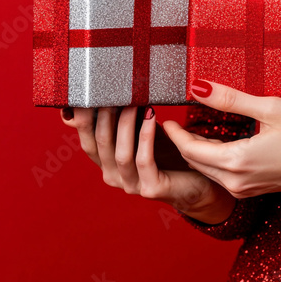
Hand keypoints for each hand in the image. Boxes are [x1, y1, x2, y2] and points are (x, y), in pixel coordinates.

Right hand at [61, 106, 235, 223]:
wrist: (197, 180)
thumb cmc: (166, 152)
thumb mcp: (139, 132)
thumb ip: (120, 119)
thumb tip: (104, 93)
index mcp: (106, 163)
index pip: (88, 140)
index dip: (83, 118)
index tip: (89, 94)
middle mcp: (113, 176)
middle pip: (100, 144)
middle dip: (104, 115)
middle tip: (114, 92)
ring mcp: (131, 185)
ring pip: (121, 153)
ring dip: (126, 124)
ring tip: (134, 101)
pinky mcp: (151, 189)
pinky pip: (144, 159)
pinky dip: (146, 136)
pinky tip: (152, 116)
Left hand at [164, 80, 280, 197]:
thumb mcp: (271, 108)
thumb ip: (229, 99)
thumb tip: (196, 87)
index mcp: (236, 162)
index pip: (189, 149)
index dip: (174, 134)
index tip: (164, 119)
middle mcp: (237, 181)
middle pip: (194, 161)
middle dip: (180, 142)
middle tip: (170, 123)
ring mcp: (246, 188)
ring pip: (207, 169)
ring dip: (195, 150)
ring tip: (186, 129)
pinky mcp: (255, 189)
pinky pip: (221, 175)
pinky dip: (210, 158)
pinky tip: (212, 143)